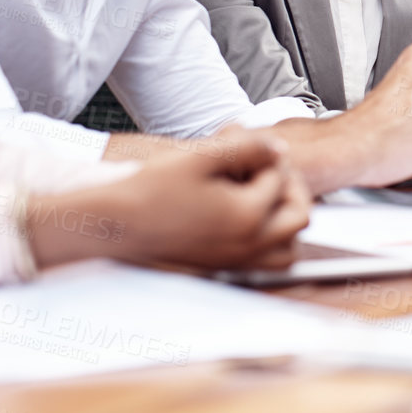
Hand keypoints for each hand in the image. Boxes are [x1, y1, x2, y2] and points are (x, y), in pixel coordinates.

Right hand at [27, 129, 311, 271]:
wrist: (113, 226)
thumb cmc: (150, 191)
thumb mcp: (201, 157)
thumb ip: (247, 148)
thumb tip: (279, 148)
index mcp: (247, 217)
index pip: (279, 178)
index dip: (265, 154)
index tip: (242, 143)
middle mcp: (248, 246)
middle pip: (298, 216)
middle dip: (288, 186)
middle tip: (266, 168)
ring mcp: (236, 262)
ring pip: (287, 248)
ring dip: (285, 219)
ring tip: (264, 194)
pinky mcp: (222, 270)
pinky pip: (264, 263)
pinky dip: (268, 242)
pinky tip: (243, 216)